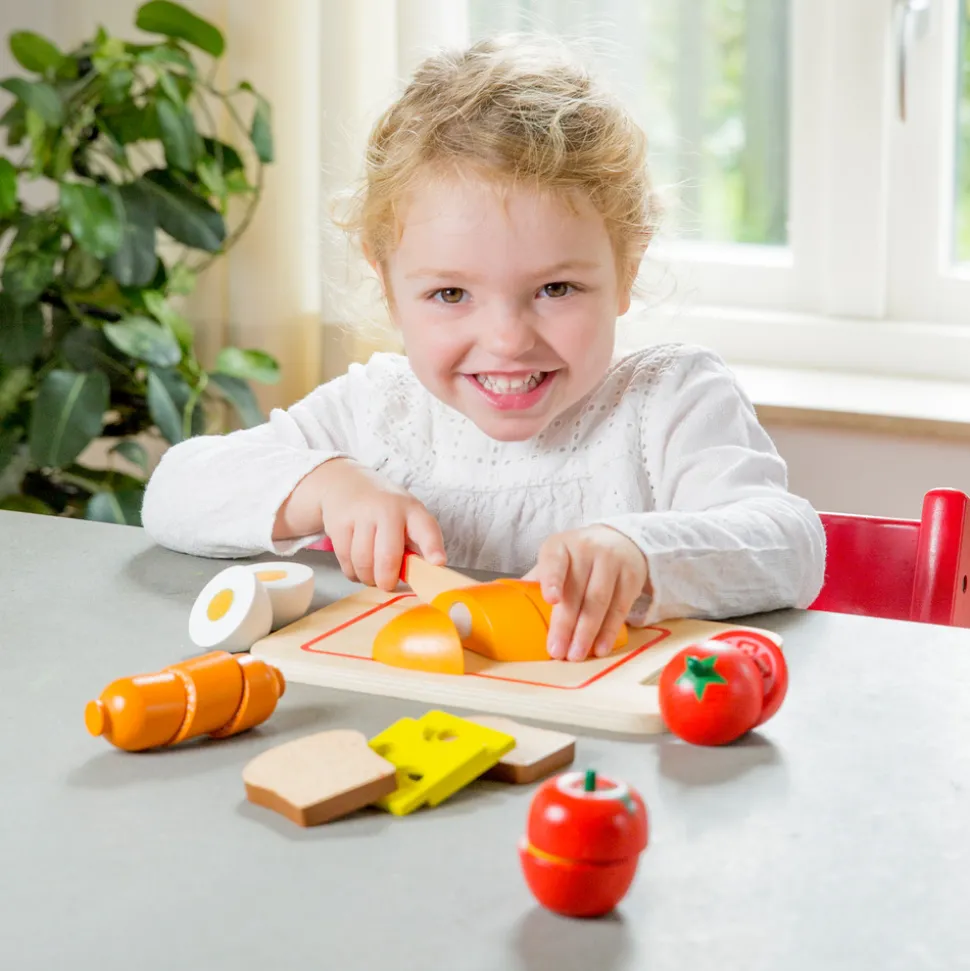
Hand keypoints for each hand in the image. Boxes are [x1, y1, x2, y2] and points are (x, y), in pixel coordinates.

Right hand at [275, 458, 445, 589]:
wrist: (345, 483)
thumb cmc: (384, 508)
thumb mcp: (407, 516)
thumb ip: (416, 543)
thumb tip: (424, 575)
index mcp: (411, 509)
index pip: (426, 528)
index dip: (432, 547)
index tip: (438, 562)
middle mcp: (387, 509)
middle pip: (388, 556)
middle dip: (388, 580)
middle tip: (388, 585)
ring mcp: (361, 514)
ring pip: (363, 562)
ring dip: (368, 578)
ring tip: (372, 576)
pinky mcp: (338, 524)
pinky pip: (346, 561)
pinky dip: (353, 572)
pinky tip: (358, 567)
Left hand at [525, 525, 649, 661]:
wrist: (619, 541)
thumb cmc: (577, 558)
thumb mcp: (556, 560)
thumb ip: (537, 581)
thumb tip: (503, 606)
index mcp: (560, 546)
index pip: (555, 562)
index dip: (553, 580)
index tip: (551, 599)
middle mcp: (586, 550)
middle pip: (576, 591)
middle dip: (565, 625)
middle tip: (557, 652)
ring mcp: (611, 562)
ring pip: (598, 602)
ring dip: (586, 633)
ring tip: (575, 655)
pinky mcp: (631, 577)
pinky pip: (619, 608)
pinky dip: (609, 631)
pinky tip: (600, 648)